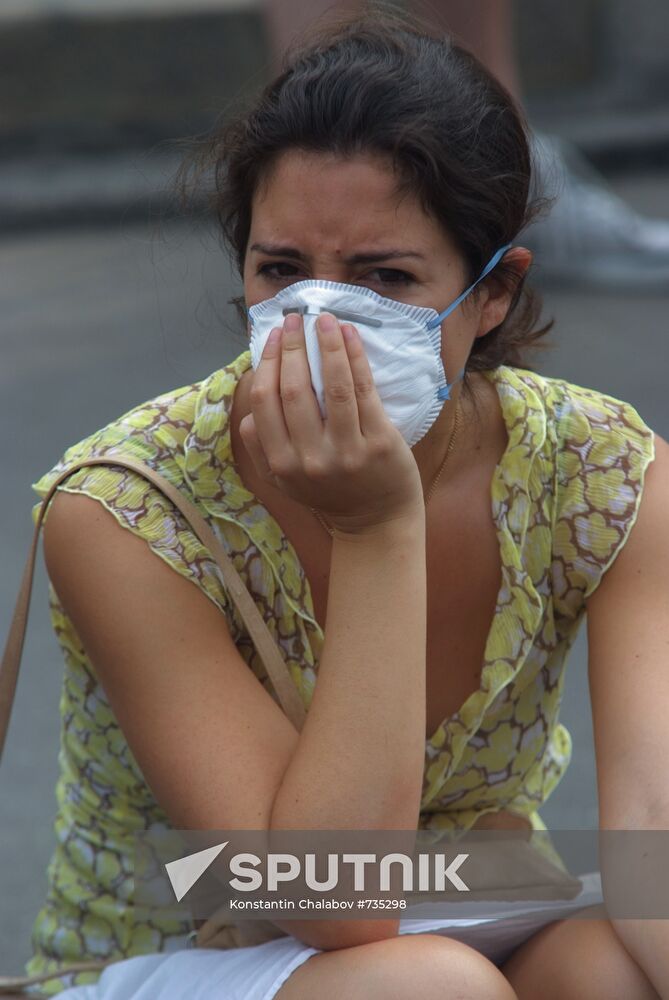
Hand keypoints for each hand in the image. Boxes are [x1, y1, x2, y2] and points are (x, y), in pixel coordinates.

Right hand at [240, 311, 423, 535]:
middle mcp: (309, 459)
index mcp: (280, 465)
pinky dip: (354, 358)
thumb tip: (248, 410)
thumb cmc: (330, 492)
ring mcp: (346, 451)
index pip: (264, 403)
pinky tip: (349, 335)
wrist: (376, 521)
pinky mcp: (379, 443)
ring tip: (323, 319)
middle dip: (291, 348)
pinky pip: (363, 392)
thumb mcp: (285, 481)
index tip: (272, 337)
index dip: (266, 363)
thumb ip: (262, 449)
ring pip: (331, 387)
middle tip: (294, 320)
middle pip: (294, 390)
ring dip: (325, 345)